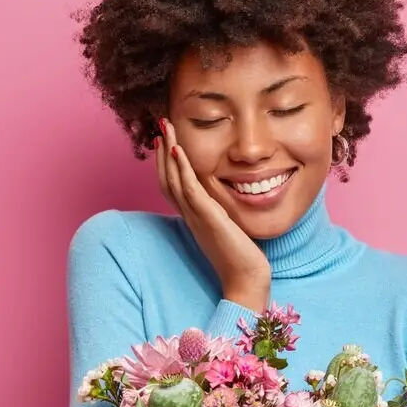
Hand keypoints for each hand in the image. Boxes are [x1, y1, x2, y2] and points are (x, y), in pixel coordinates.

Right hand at [157, 118, 270, 311]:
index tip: (164, 141)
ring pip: (173, 180)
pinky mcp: (209, 219)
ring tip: (164, 128)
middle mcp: (190, 216)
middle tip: (159, 126)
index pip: (172, 185)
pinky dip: (182, 170)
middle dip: (162, 151)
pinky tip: (179, 150)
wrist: (247, 281)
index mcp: (193, 218)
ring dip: (168, 152)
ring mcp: (197, 217)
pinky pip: (190, 191)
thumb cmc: (241, 259)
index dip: (165, 162)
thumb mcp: (227, 230)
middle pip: (166, 179)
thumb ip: (220, 214)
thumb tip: (222, 202)